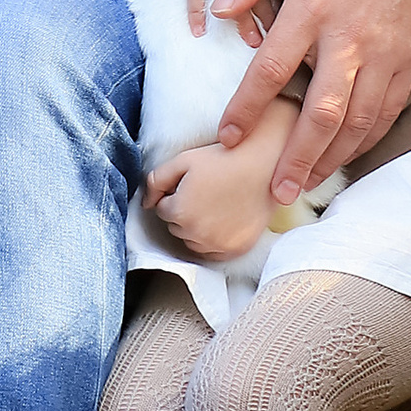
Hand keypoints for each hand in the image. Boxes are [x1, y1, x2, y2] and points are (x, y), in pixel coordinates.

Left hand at [146, 105, 297, 260]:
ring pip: (193, 242)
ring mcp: (218, 245)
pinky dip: (214, 240)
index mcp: (179, 213)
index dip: (175, 194)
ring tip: (215, 204)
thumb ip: (156, 181)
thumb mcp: (183, 161)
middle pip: (177, 227)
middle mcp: (196, 235)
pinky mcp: (236, 249)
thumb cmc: (223, 158)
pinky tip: (224, 220)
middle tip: (205, 191)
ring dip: (197, 228)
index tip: (191, 183)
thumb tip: (146, 204)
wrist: (264, 164)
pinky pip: (214, 252)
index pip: (163, 210)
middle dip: (184, 211)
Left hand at [209, 0, 410, 200]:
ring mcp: (384, 55)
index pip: (272, 69)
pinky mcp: (408, 62)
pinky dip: (366, 142)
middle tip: (275, 191)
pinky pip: (387, 113)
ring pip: (357, 122)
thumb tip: (218, 11)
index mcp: (313, 8)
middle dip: (297, 157)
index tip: (228, 136)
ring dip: (331, 160)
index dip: (248, 108)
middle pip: (321, 112)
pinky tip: (345, 157)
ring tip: (306, 186)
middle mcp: (350, 40)